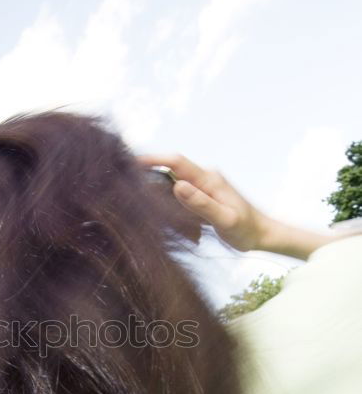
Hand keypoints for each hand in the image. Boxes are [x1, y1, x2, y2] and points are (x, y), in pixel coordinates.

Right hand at [136, 152, 268, 251]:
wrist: (263, 234)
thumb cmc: (246, 229)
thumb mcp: (224, 219)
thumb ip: (201, 203)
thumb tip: (177, 186)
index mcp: (208, 179)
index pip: (176, 162)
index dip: (153, 159)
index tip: (131, 162)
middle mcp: (204, 178)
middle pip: (171, 173)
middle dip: (152, 181)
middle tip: (135, 196)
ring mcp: (203, 187)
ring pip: (174, 186)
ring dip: (164, 200)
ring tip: (159, 216)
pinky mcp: (203, 197)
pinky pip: (181, 197)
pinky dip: (173, 208)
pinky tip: (176, 224)